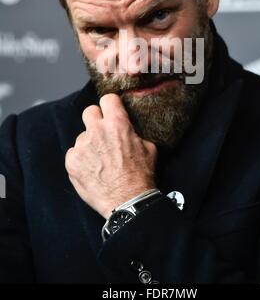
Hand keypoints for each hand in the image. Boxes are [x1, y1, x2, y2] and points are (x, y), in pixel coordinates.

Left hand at [65, 93, 156, 218]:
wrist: (128, 200)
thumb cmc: (141, 175)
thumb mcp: (149, 147)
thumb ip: (134, 132)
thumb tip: (130, 128)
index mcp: (117, 123)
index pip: (107, 99)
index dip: (111, 105)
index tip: (111, 112)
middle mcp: (97, 130)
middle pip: (89, 111)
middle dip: (96, 120)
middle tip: (103, 133)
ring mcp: (82, 145)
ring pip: (82, 136)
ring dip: (89, 144)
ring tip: (100, 161)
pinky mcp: (72, 161)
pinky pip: (73, 153)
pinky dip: (81, 160)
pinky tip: (92, 170)